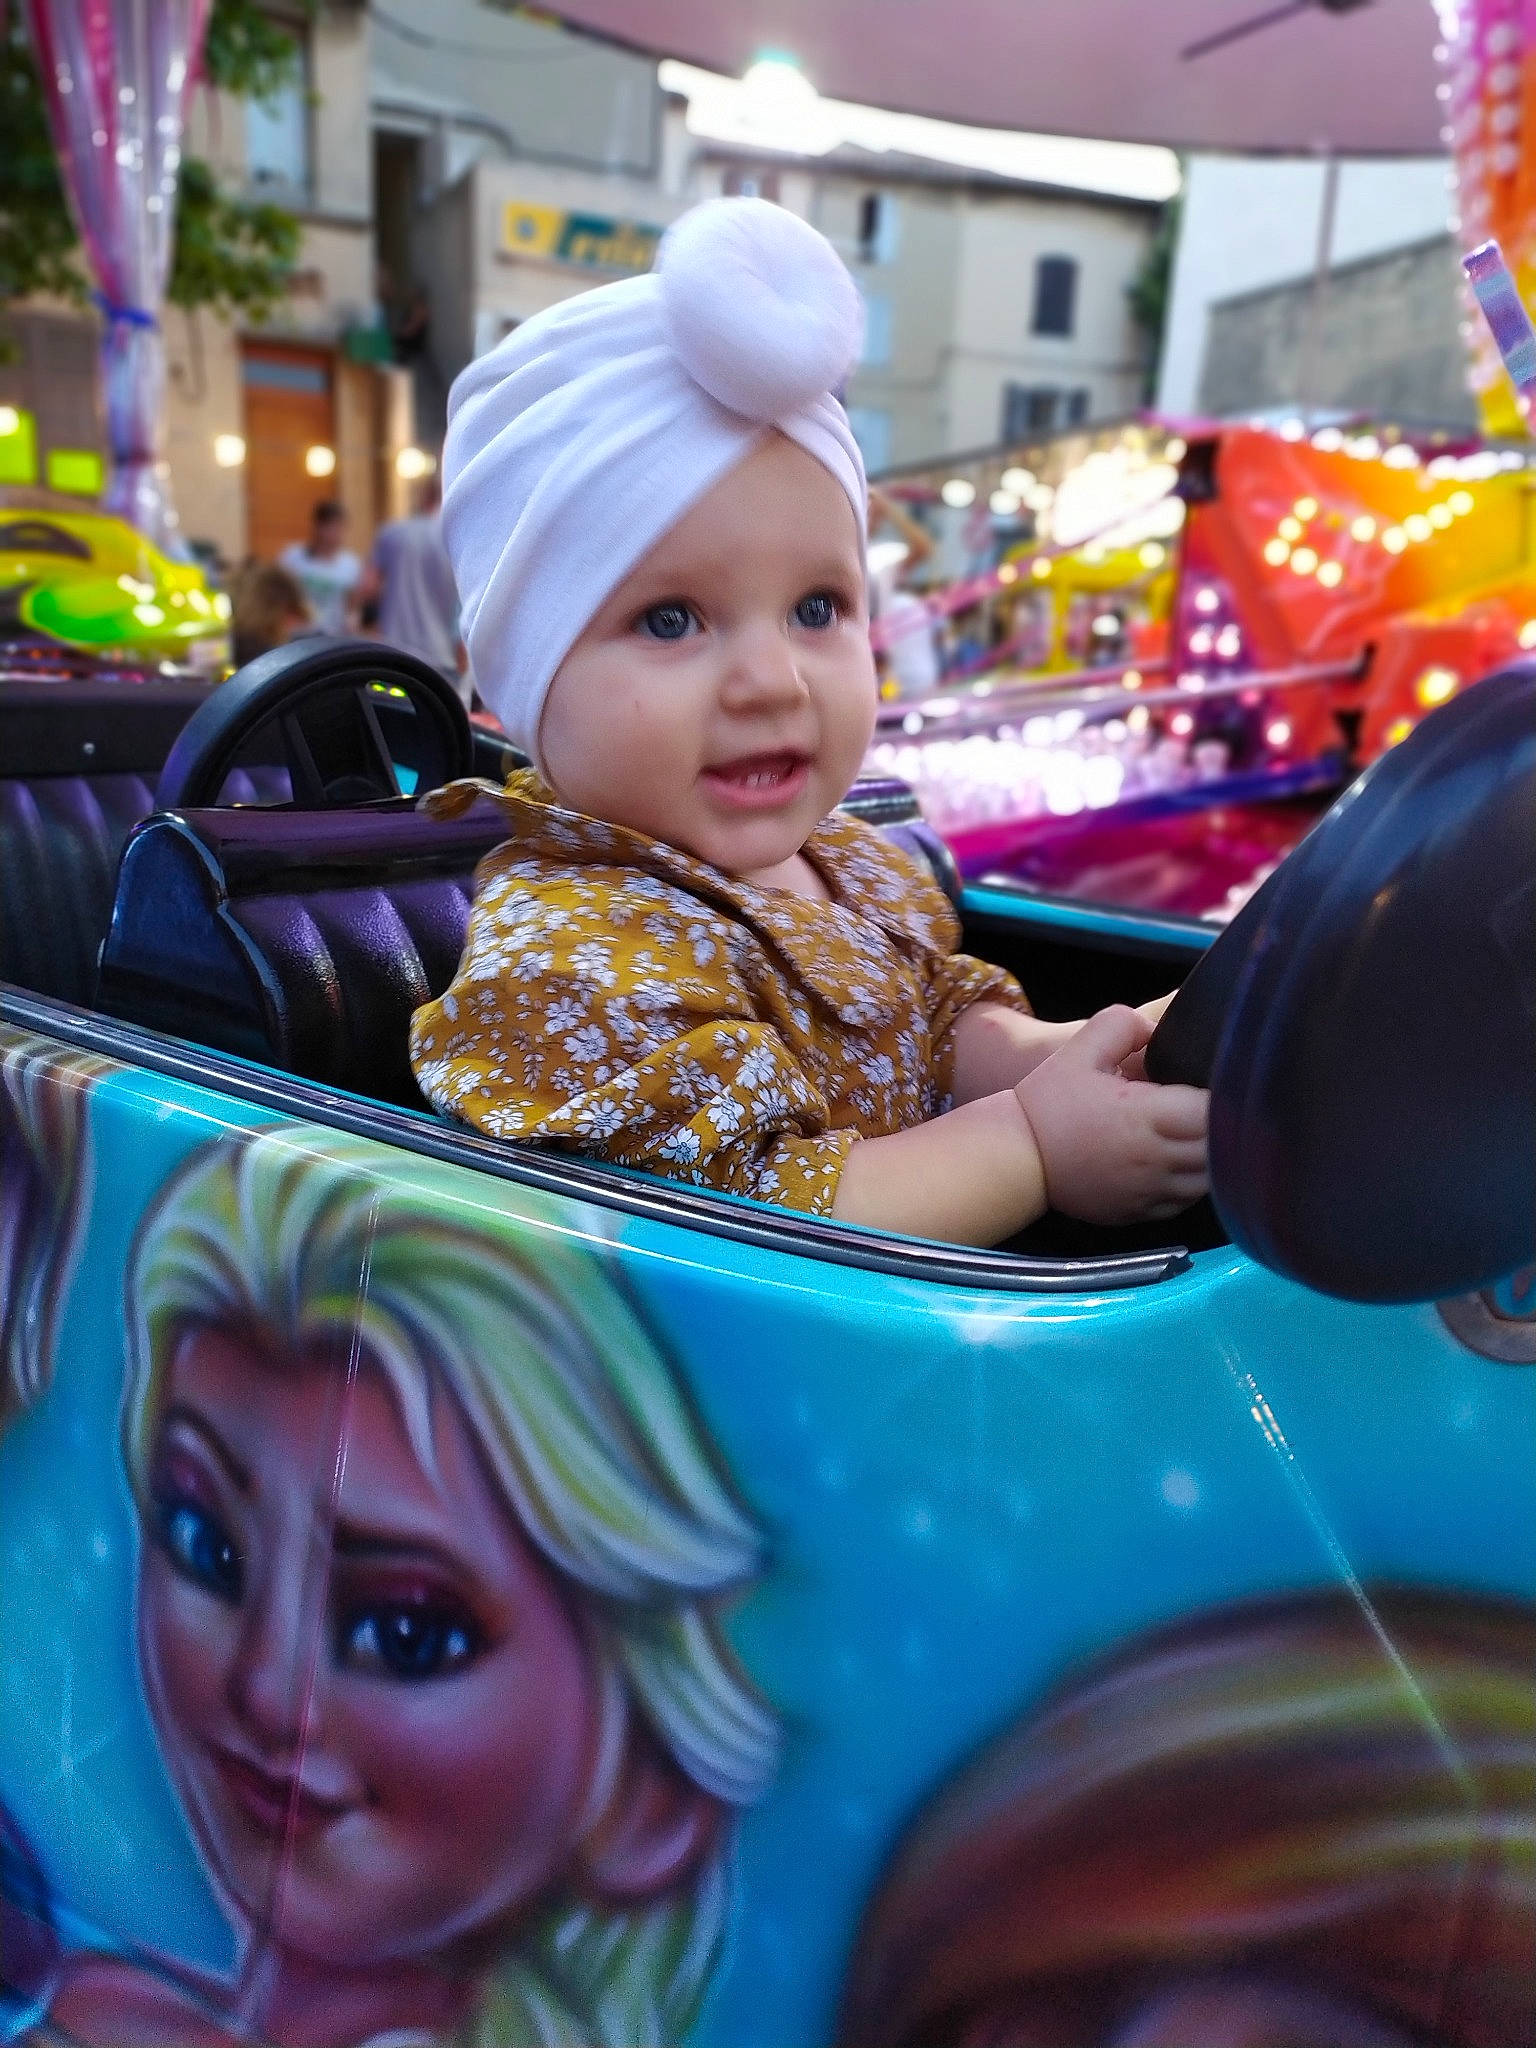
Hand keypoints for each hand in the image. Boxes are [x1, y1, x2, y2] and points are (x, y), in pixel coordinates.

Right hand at [1014, 1006, 1208, 1223]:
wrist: (1017, 1157)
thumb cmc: (1048, 1104)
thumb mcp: (1079, 1050)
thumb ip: (1124, 1026)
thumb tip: (1158, 1031)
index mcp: (1146, 1115)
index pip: (1212, 1110)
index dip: (1218, 1095)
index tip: (1207, 1082)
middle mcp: (1154, 1159)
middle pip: (1218, 1146)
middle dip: (1218, 1125)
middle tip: (1203, 1105)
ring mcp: (1149, 1191)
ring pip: (1209, 1179)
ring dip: (1208, 1155)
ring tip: (1191, 1133)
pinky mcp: (1140, 1212)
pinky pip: (1186, 1202)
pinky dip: (1190, 1183)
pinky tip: (1174, 1161)